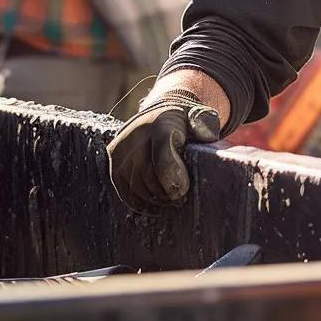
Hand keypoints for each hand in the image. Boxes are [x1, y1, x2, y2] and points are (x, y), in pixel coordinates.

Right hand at [107, 89, 220, 212]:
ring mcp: (121, 151)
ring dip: (154, 200)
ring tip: (170, 201)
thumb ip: (205, 125)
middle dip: (166, 193)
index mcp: (159, 123)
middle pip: (148, 177)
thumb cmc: (184, 122)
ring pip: (136, 188)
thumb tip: (206, 138)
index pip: (162, 156)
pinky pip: (125, 192)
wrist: (157, 116)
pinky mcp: (114, 165)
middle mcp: (134, 136)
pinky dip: (140, 203)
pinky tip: (155, 205)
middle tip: (181, 200)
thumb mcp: (199, 117)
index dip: (173, 179)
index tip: (183, 191)